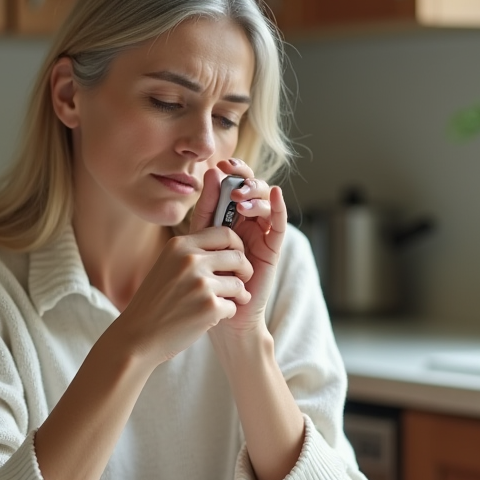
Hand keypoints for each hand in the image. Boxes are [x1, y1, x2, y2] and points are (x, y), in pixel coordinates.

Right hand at [110, 227, 252, 366]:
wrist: (137, 336)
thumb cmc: (154, 302)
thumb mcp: (167, 266)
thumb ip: (192, 253)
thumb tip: (227, 243)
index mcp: (179, 246)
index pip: (225, 233)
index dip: (237, 245)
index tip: (236, 258)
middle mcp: (190, 261)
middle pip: (237, 256)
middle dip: (245, 270)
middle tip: (240, 281)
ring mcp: (200, 284)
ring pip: (238, 284)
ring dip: (237, 295)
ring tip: (224, 303)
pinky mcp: (209, 307)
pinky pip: (234, 306)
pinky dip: (227, 313)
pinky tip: (211, 318)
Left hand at [190, 159, 287, 339]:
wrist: (221, 314)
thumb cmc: (207, 277)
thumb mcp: (201, 237)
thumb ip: (207, 208)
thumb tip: (212, 172)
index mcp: (228, 216)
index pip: (234, 185)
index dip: (231, 172)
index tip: (220, 165)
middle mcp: (247, 221)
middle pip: (252, 189)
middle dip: (244, 178)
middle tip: (233, 176)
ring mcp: (261, 234)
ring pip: (265, 202)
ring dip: (255, 194)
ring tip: (240, 199)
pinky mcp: (272, 248)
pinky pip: (278, 223)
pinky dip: (278, 206)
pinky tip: (275, 194)